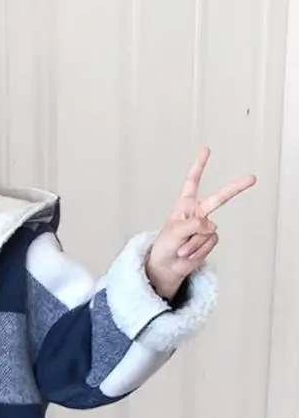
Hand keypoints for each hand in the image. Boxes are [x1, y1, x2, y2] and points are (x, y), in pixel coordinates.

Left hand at [146, 147, 255, 300]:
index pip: (192, 182)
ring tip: (181, 249)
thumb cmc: (164, 246)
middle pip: (219, 198)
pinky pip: (209, 242)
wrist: (167, 267)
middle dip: (236, 188)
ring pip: (207, 231)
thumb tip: (211, 225)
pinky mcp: (209, 239)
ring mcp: (205, 227)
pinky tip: (188, 254)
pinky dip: (198, 250)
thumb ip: (193, 224)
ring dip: (192, 243)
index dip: (199, 166)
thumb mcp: (173, 232)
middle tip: (252, 178)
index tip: (206, 150)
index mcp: (184, 206)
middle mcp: (197, 213)